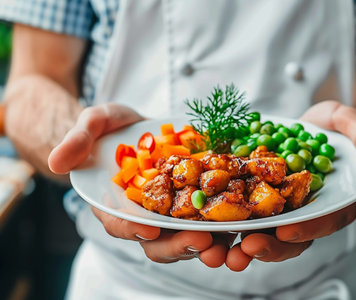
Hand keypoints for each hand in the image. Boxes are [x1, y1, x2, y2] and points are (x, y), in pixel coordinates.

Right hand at [48, 103, 232, 267]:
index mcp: (115, 204)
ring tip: (227, 243)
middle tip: (201, 242)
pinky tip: (243, 221)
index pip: (119, 222)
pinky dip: (225, 224)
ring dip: (208, 244)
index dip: (130, 227)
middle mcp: (144, 215)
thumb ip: (77, 139)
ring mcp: (171, 212)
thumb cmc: (110, 128)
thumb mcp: (93, 124)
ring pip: (187, 237)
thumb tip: (56, 162)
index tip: (147, 227)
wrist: (136, 127)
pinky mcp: (194, 201)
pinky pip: (210, 218)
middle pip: (158, 240)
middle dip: (178, 245)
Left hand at [226, 101, 355, 270]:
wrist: (312, 126)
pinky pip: (240, 217)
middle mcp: (306, 211)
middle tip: (245, 251)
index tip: (286, 231)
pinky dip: (223, 225)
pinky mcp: (256, 200)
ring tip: (217, 253)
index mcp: (333, 201)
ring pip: (262, 234)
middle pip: (290, 237)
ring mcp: (280, 209)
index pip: (325, 220)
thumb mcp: (350, 124)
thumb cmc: (335, 128)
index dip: (308, 228)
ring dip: (238, 245)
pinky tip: (203, 228)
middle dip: (267, 247)